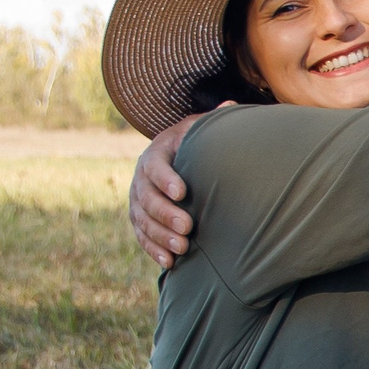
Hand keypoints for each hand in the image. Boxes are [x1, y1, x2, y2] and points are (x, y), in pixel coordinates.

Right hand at [129, 111, 206, 268]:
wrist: (182, 159)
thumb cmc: (200, 145)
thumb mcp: (205, 130)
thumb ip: (216, 122)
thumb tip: (230, 106)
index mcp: (157, 152)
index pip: (155, 166)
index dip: (166, 179)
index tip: (182, 192)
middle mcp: (141, 176)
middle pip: (146, 197)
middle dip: (165, 213)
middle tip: (187, 227)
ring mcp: (138, 200)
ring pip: (142, 220)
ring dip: (161, 235)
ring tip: (182, 248)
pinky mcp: (140, 219)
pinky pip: (142, 236)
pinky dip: (153, 250)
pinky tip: (169, 262)